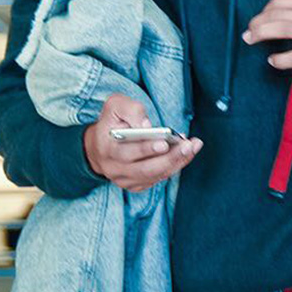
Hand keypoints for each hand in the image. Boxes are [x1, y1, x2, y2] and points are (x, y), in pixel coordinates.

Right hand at [82, 93, 202, 193]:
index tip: (164, 142)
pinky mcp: (134, 185)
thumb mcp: (115, 106)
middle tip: (188, 146)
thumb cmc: (111, 122)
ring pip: (154, 176)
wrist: (98, 145)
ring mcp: (124, 180)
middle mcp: (114, 169)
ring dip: (176, 162)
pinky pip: (157, 180)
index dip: (146, 149)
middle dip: (170, 158)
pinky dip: (173, 167)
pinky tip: (185, 155)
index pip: (126, 153)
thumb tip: (147, 125)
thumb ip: (131, 109)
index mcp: (107, 149)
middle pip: (145, 169)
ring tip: (193, 147)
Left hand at [242, 0, 291, 88]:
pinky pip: (290, 56)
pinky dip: (277, 59)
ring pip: (281, 28)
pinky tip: (272, 60)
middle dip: (258, 22)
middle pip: (278, 13)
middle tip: (248, 32)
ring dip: (260, 34)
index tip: (260, 18)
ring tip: (250, 40)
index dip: (266, 8)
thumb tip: (275, 8)